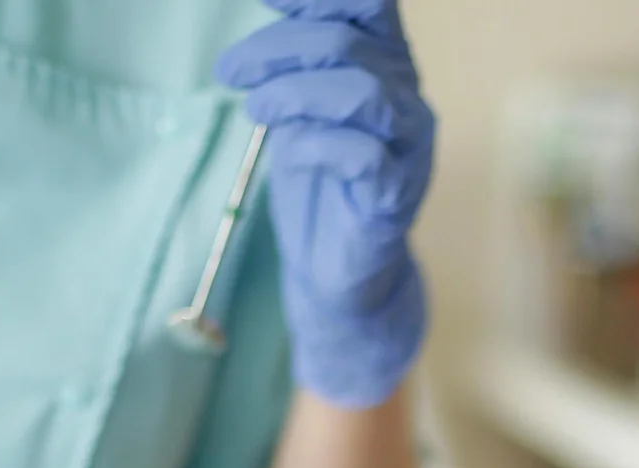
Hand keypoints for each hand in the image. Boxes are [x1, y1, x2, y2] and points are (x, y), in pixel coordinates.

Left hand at [216, 0, 434, 409]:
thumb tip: (271, 5)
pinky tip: (288, 155)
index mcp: (384, 64)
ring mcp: (408, 147)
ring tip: (255, 110)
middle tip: (230, 71)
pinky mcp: (396, 195)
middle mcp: (405, 97)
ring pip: (363, 92)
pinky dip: (314, 145)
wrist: (334, 268)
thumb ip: (294, 59)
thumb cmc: (317, 179)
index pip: (368, 3)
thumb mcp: (296, 105)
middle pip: (348, 43)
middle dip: (277, 48)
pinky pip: (363, 156)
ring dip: (294, 93)